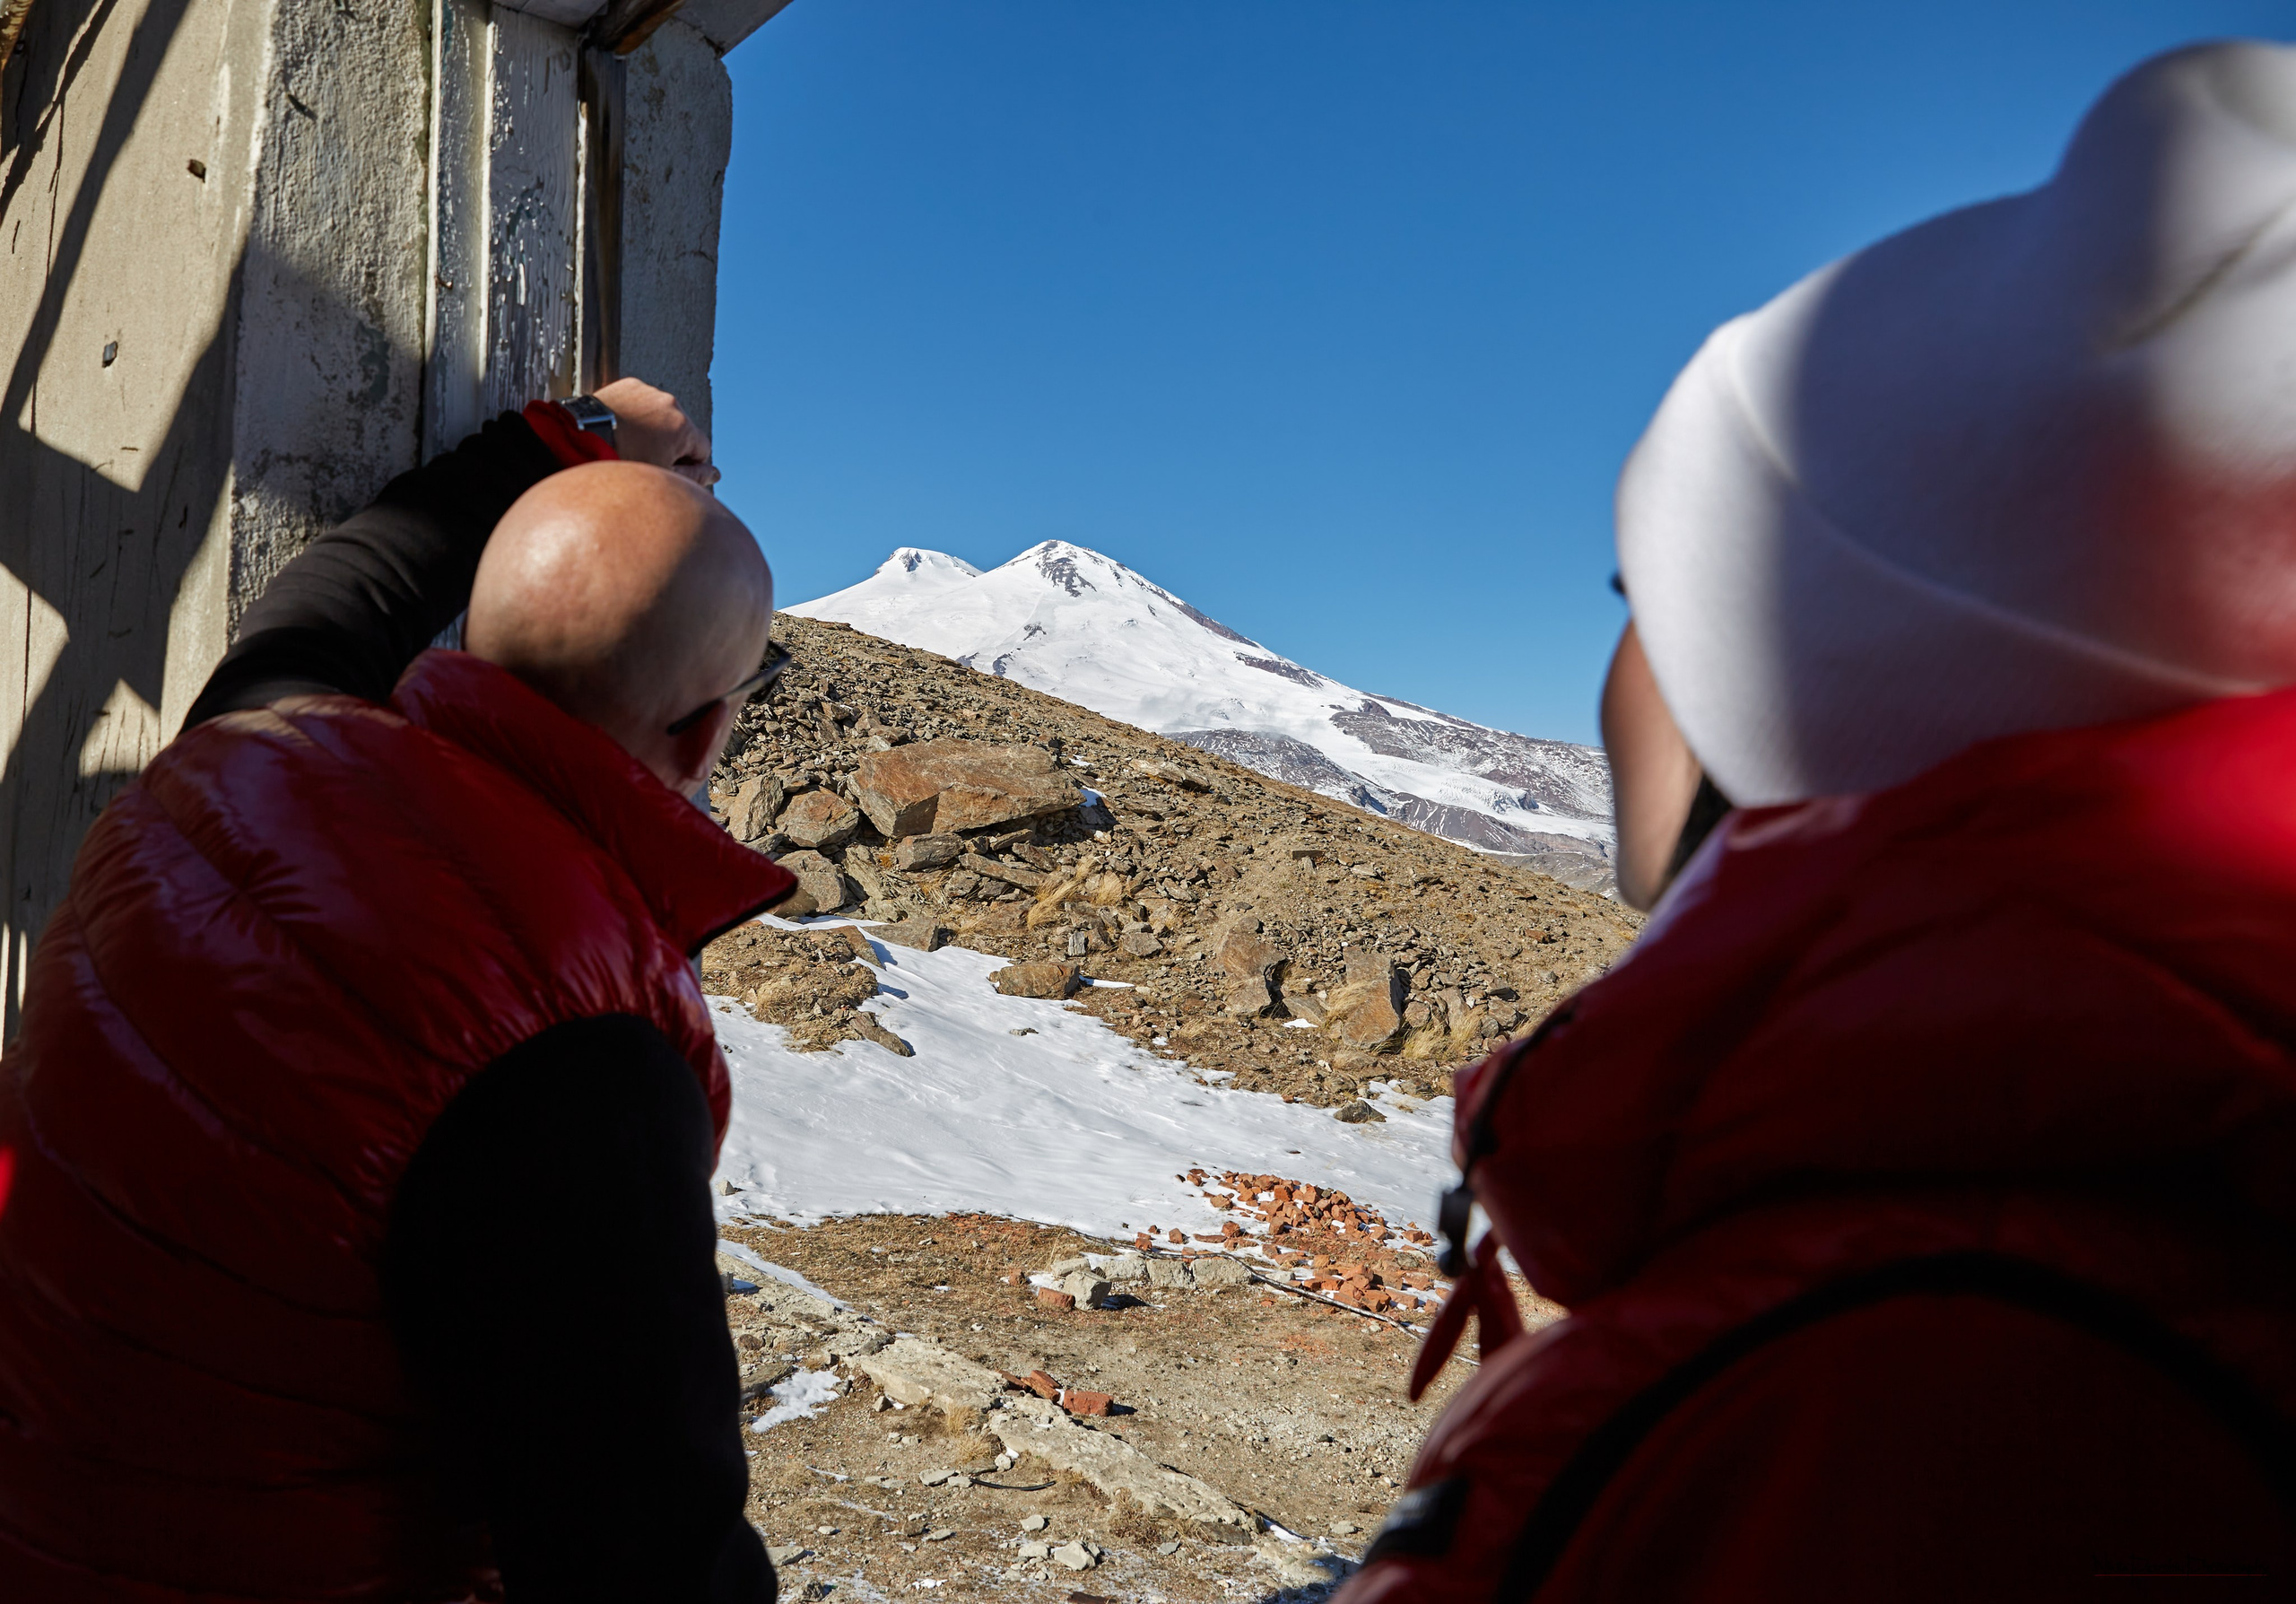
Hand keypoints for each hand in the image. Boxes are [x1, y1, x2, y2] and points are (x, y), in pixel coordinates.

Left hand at [592, 377, 719, 488]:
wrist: (580, 440)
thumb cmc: (620, 462)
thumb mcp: (661, 476)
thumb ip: (694, 476)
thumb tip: (713, 473)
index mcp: (683, 426)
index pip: (703, 449)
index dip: (688, 464)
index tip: (667, 469)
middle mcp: (670, 403)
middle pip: (682, 430)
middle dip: (670, 443)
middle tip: (644, 456)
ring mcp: (648, 391)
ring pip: (662, 414)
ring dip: (654, 427)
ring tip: (630, 441)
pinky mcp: (629, 384)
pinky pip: (642, 401)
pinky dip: (636, 413)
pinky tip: (622, 427)